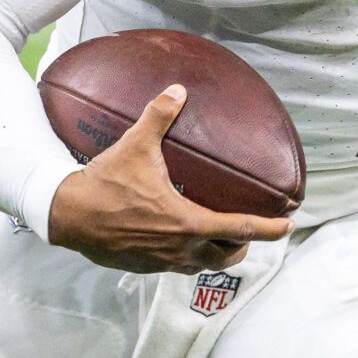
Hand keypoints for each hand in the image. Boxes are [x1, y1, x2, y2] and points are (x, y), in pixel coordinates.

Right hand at [46, 85, 293, 274]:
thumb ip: (159, 116)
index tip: (288, 224)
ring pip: (202, 266)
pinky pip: (176, 266)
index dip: (269, 228)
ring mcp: (161, 262)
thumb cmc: (106, 183)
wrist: (69, 216)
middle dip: (243, 245)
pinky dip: (188, 256)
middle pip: (227, 257)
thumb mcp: (136, 145)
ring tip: (221, 237)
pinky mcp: (144, 267)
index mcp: (187, 223)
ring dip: (216, 253)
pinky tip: (180, 240)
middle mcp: (180, 249)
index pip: (241, 229)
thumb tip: (177, 90)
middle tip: (251, 230)